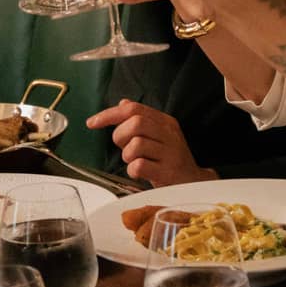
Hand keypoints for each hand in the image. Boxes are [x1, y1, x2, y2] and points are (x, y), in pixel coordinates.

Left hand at [85, 99, 216, 185]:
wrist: (193, 182)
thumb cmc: (170, 159)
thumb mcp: (159, 135)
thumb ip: (141, 119)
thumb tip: (122, 104)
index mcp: (165, 122)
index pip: (134, 108)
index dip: (109, 114)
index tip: (92, 123)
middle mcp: (169, 134)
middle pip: (135, 123)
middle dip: (120, 136)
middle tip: (124, 148)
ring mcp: (170, 152)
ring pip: (136, 145)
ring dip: (127, 156)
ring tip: (135, 161)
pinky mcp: (168, 171)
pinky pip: (139, 166)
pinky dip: (133, 171)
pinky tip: (139, 173)